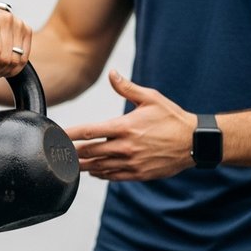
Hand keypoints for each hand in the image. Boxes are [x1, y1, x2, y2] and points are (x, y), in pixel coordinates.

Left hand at [65, 71, 196, 180]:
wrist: (194, 142)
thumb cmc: (172, 118)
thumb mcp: (151, 98)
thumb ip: (127, 88)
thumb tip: (111, 74)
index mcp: (125, 127)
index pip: (89, 131)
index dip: (70, 134)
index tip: (56, 135)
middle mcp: (125, 147)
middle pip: (89, 152)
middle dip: (71, 152)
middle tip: (57, 152)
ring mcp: (131, 163)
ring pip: (98, 167)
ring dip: (82, 166)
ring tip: (69, 164)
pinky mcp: (138, 174)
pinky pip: (112, 176)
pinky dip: (100, 174)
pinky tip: (93, 171)